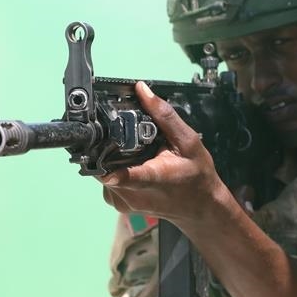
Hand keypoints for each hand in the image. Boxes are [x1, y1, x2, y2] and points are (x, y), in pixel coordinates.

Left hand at [98, 82, 228, 224]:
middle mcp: (133, 193)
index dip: (109, 163)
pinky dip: (113, 167)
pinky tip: (130, 164)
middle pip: (103, 162)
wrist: (200, 206)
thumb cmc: (197, 175)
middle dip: (108, 145)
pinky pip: (104, 179)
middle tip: (125, 136)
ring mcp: (123, 201)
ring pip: (101, 169)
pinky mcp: (117, 203)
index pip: (127, 175)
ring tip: (133, 152)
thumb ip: (164, 115)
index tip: (97, 150)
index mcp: (153, 178)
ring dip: (111, 156)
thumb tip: (142, 90)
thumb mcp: (189, 141)